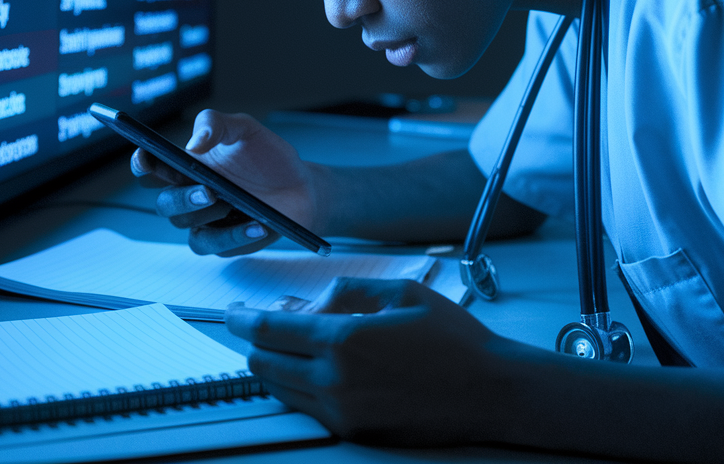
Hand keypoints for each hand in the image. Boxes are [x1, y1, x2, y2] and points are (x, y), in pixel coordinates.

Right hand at [131, 110, 320, 255]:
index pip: (152, 168)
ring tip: (230, 203)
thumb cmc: (267, 157)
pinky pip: (216, 245)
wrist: (302, 187)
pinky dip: (234, 236)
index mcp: (187, 166)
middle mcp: (190, 194)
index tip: (146, 156)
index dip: (142, 164)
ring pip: (185, 226)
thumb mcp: (245, 129)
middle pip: (164, 202)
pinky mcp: (223, 242)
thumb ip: (216, 124)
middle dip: (181, 197)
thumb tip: (194, 144)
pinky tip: (256, 224)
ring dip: (205, 216)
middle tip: (207, 190)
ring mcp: (205, 220)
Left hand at [226, 277, 503, 444]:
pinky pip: (305, 408)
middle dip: (253, 342)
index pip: (268, 330)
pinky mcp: (353, 432)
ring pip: (279, 389)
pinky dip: (297, 387)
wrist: (490, 392)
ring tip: (292, 345)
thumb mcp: (400, 293)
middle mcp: (335, 381)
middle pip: (262, 364)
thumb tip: (299, 303)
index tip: (233, 311)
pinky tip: (317, 369)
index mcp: (345, 340)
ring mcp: (342, 412)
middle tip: (260, 325)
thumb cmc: (452, 340)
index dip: (242, 318)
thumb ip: (343, 292)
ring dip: (273, 365)